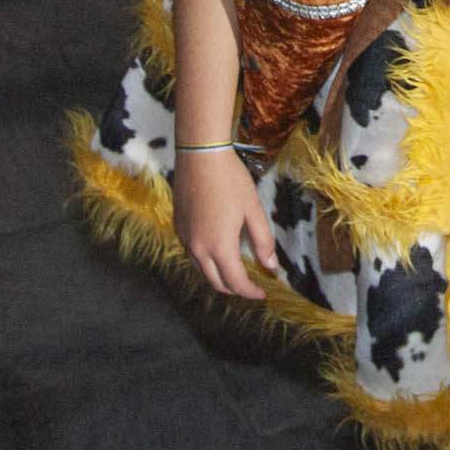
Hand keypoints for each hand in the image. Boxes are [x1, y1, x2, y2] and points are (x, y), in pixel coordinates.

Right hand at [172, 145, 276, 300]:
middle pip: (215, 282)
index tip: (262, 292)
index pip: (235, 282)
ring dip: (219, 277)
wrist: (200, 156)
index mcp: (219, 247)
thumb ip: (262, 241)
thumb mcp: (253, 210)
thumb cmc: (231, 181)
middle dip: (234, 289)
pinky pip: (192, 255)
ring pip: (202, 270)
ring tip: (235, 271)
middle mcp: (198, 249)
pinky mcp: (178, 228)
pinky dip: (206, 262)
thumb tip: (270, 267)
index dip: (250, 292)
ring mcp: (185, 239)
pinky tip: (217, 251)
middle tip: (250, 285)